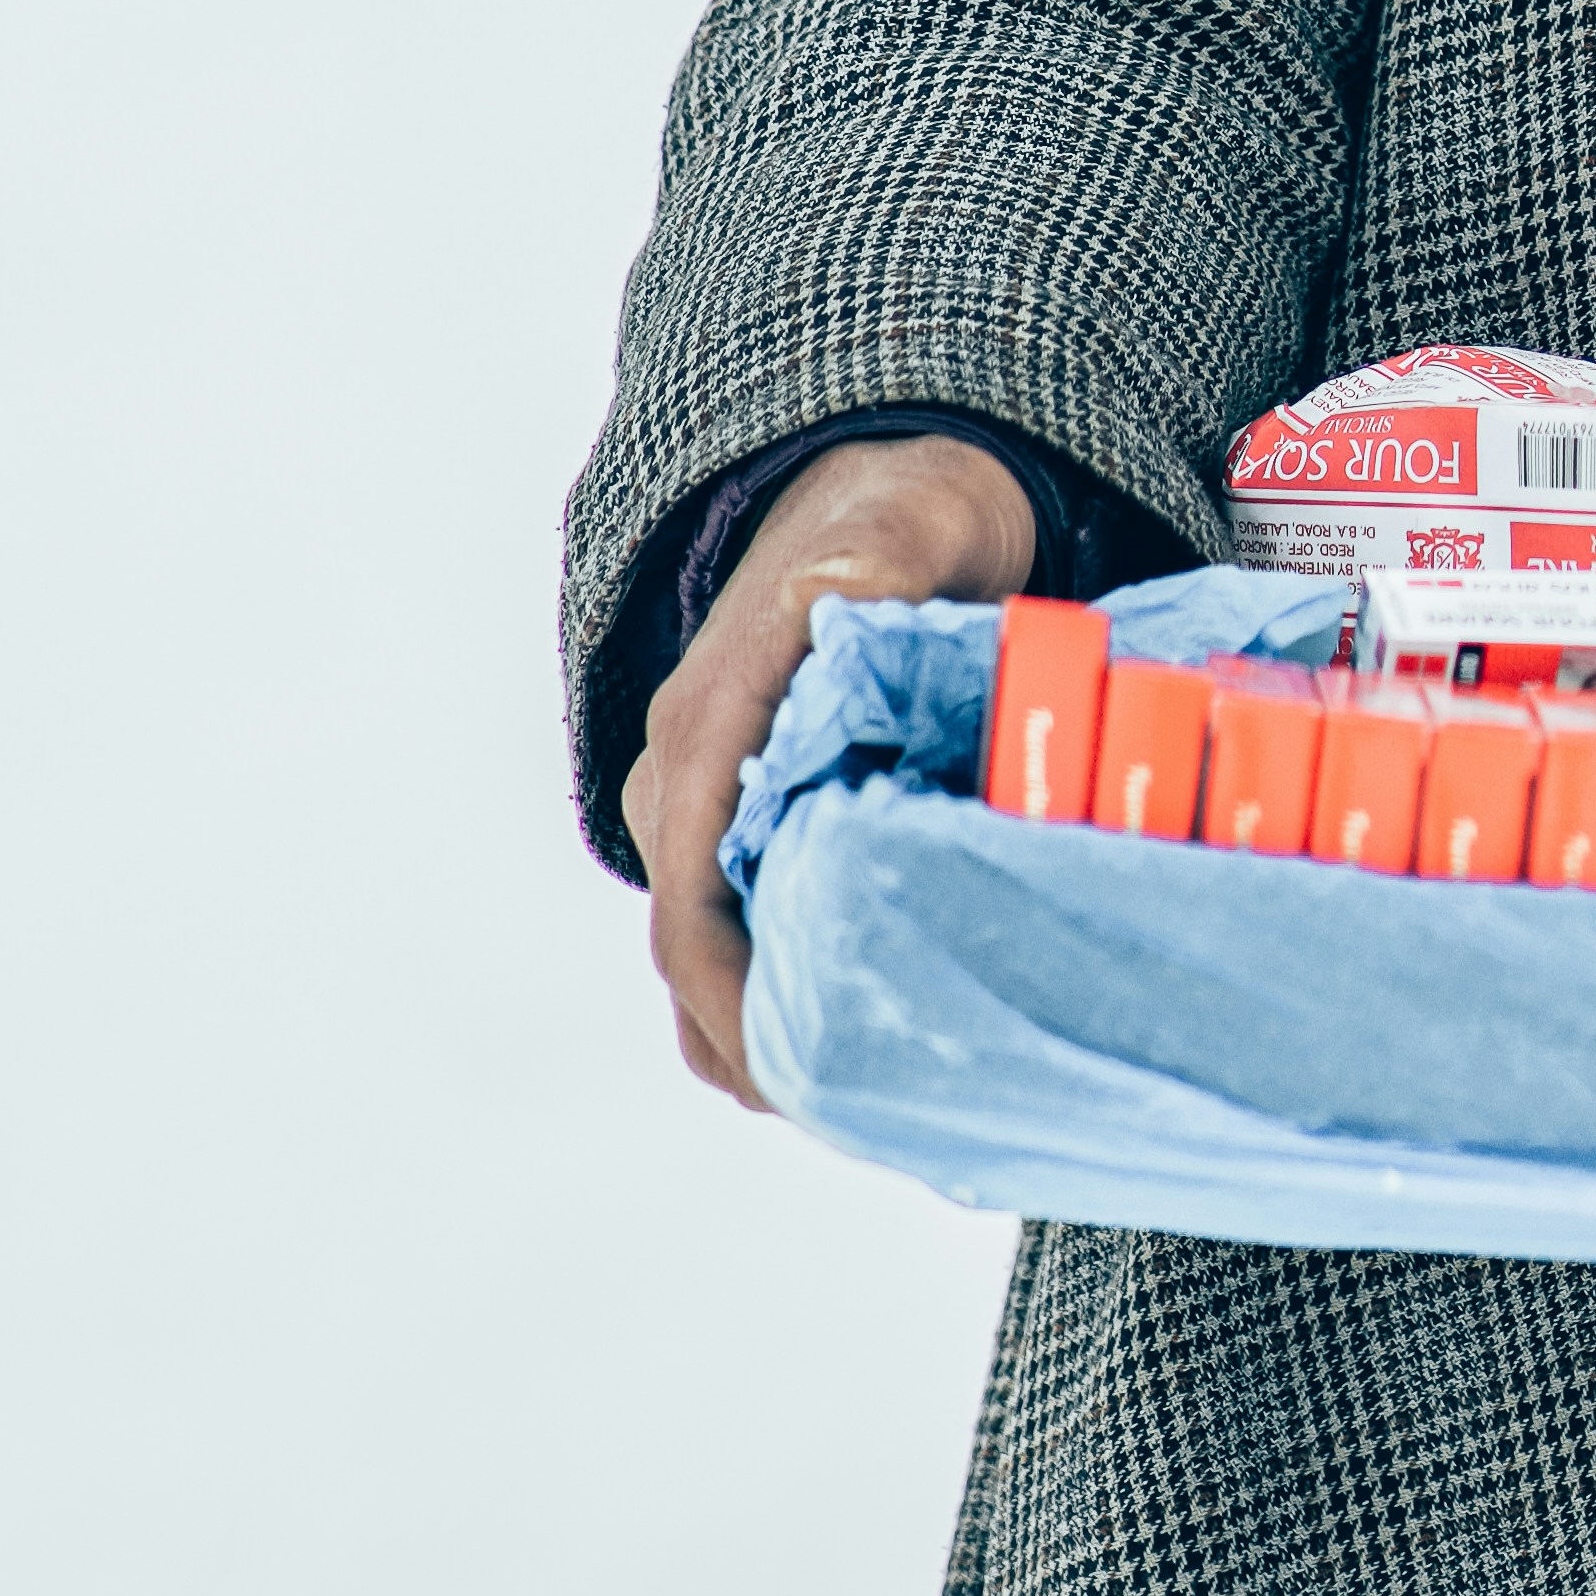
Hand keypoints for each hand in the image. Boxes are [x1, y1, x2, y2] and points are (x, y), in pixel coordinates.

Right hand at [620, 436, 1042, 1110]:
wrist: (886, 478)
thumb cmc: (906, 508)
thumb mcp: (909, 523)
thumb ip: (872, 568)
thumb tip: (835, 606)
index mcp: (708, 728)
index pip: (686, 910)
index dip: (734, 1009)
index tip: (807, 1079)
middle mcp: (686, 778)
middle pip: (691, 961)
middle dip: (765, 1050)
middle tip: (876, 1117)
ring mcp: (708, 804)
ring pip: (709, 959)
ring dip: (773, 1036)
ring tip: (886, 1102)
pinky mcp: (747, 817)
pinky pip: (740, 929)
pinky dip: (786, 994)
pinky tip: (876, 1038)